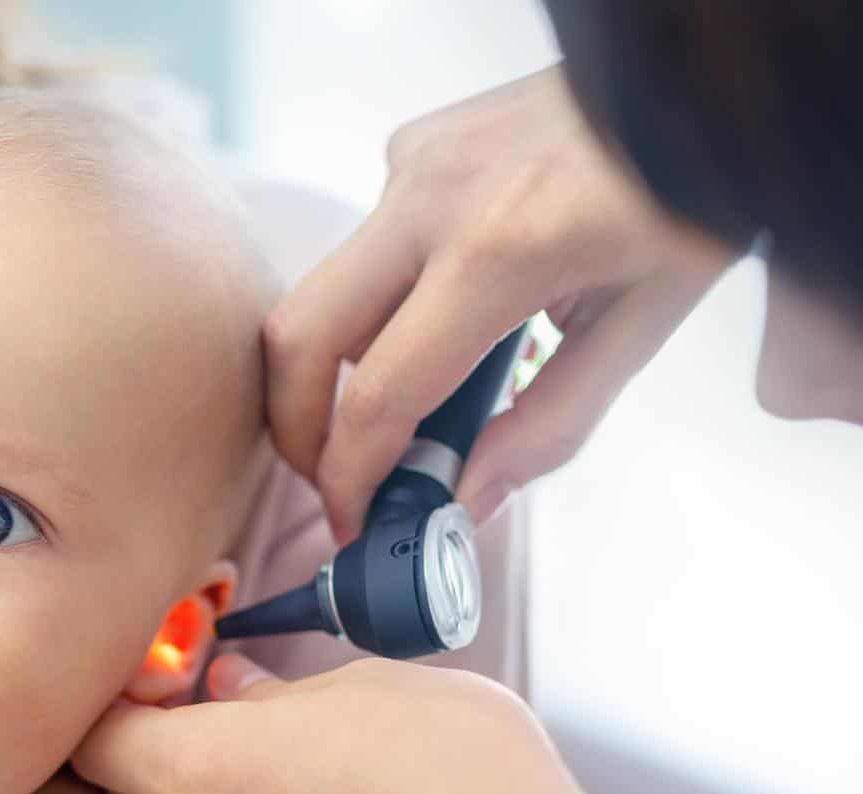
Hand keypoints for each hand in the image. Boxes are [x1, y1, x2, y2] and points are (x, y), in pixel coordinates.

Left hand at [73, 654, 604, 793]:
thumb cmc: (437, 759)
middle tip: (200, 682)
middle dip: (146, 734)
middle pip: (123, 786)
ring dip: (195, 775)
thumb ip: (272, 689)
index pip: (92, 740)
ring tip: (257, 722)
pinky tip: (301, 775)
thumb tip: (230, 683)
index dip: (110, 694)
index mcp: (193, 769)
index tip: (156, 658)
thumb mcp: (352, 687)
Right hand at [263, 66, 732, 541]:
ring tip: (394, 408)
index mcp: (497, 255)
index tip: (353, 521)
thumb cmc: (689, 194)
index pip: (378, 393)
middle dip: (297, 426)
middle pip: (300, 338)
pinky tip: (448, 304)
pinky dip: (385, 299)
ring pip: (324, 291)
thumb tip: (466, 499)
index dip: (351, 474)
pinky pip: (368, 245)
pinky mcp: (410, 147)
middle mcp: (430, 201)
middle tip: (333, 476)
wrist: (691, 77)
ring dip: (338, 364)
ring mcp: (409, 165)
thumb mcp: (642, 324)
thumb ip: (550, 423)